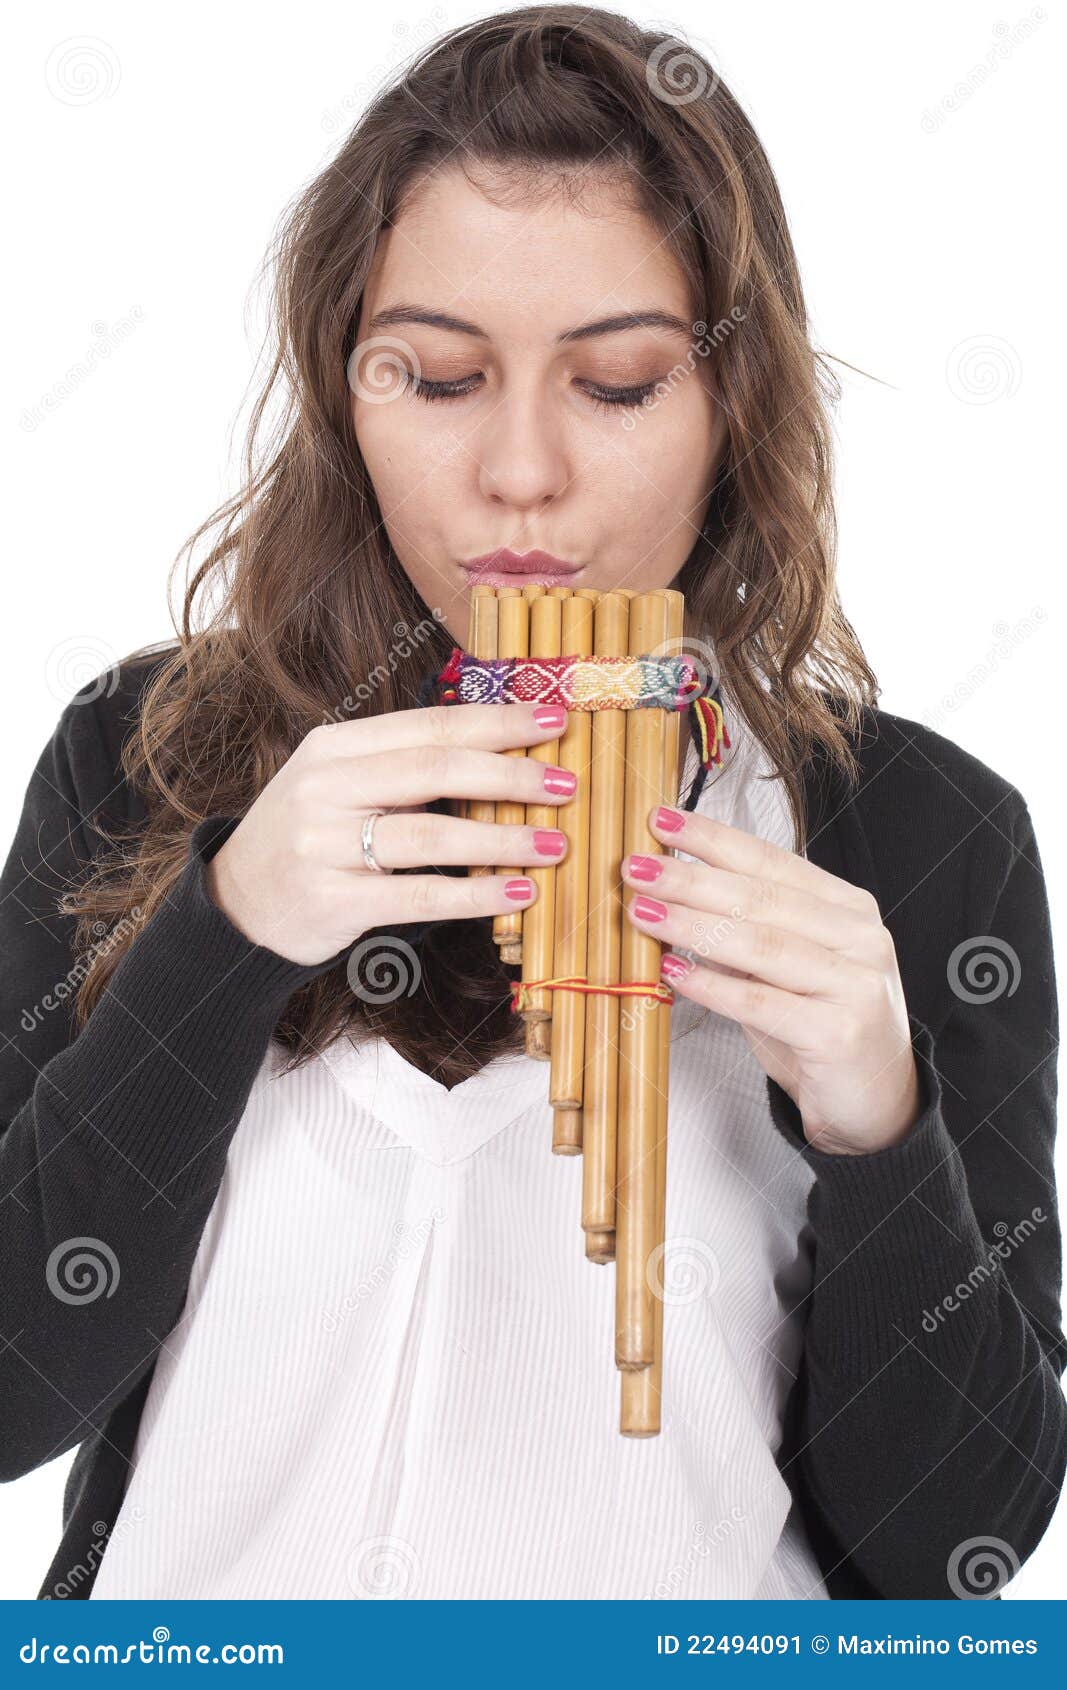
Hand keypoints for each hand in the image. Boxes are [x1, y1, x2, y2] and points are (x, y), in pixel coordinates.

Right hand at [205, 702, 573, 965]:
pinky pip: (415, 894)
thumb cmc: (311, 837)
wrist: (237, 903)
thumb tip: (501, 750)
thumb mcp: (342, 784)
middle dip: (509, 774)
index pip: (430, 725)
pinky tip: (515, 893)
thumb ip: (404, 766)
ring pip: (429, 835)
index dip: (497, 722)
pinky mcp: (332, 901)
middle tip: (567, 783)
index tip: (555, 721)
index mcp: (335, 746)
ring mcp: (323, 844)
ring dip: (501, 839)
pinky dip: (472, 894)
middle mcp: (325, 787)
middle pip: (433, 769)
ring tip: (555, 844)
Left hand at [620, 806, 922, 1154]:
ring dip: (694, 925)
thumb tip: (667, 894)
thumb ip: (741, 934)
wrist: (878, 1105)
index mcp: (847, 908)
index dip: (713, 839)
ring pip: (762, 944)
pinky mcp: (841, 1034)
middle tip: (636, 866)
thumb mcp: (783, 972)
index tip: (659, 820)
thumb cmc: (820, 1028)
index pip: (771, 861)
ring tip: (642, 911)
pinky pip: (763, 1003)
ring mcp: (855, 984)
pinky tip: (672, 972)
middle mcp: (859, 938)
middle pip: (762, 898)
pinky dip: (713, 986)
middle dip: (692, 878)